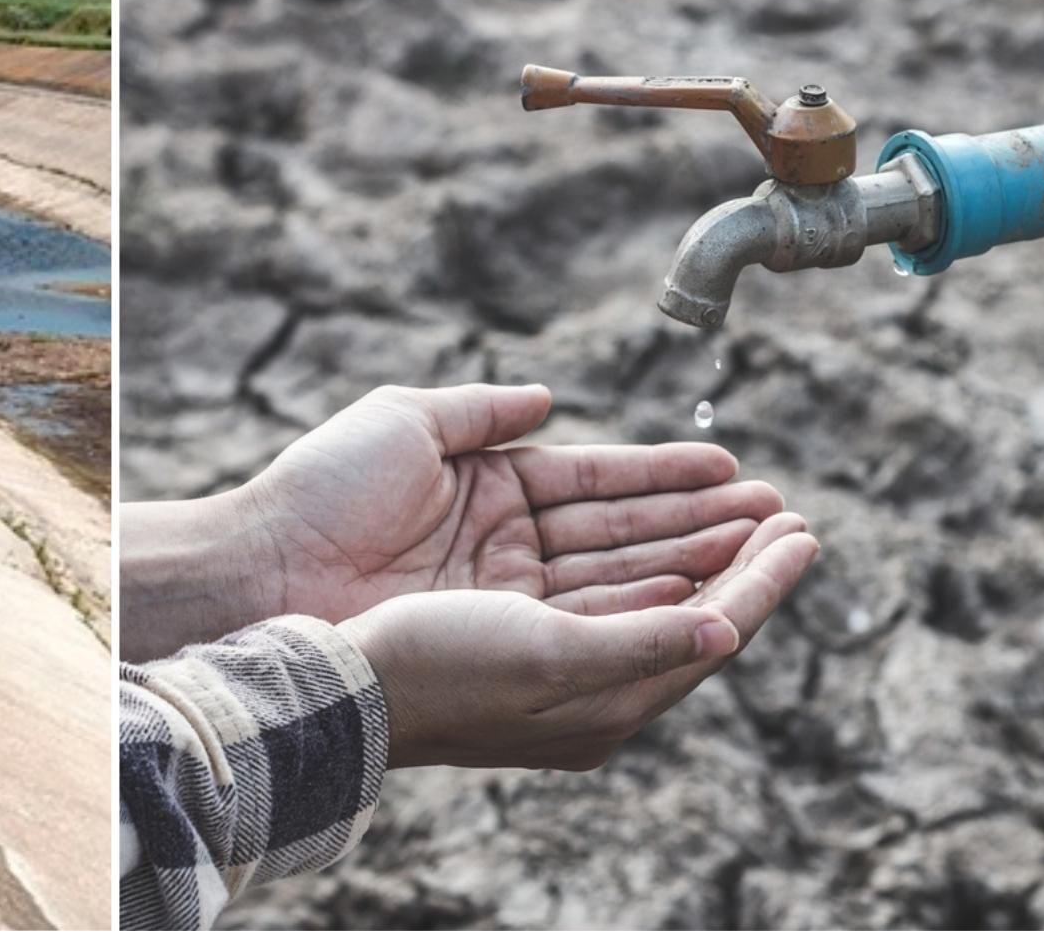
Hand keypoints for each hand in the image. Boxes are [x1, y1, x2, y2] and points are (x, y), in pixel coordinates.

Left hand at [238, 383, 783, 620]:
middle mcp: (513, 552)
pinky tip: (720, 591)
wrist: (261, 573)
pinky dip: (663, 608)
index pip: (604, 484)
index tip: (733, 468)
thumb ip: (484, 410)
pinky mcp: (512, 645)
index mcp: (494, 492)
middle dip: (710, 525)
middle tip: (782, 512)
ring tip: (773, 543)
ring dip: (704, 562)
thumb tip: (546, 397)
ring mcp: (514, 602)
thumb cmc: (318, 493)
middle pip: (632, 537)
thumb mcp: (406, 423)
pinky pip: (603, 623)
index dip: (671, 476)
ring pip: (631, 580)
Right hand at [338, 512, 818, 769]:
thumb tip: (729, 627)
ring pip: (651, 587)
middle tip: (789, 510)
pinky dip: (645, 553)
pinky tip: (666, 534)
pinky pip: (606, 583)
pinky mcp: (522, 624)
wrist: (337, 681)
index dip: (764, 579)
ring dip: (699, 543)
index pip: (713, 629)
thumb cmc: (438, 671)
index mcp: (608, 703)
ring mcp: (557, 652)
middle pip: (692, 607)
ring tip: (748, 504)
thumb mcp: (551, 656)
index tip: (808, 531)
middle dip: (742, 556)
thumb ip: (644, 642)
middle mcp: (591, 683)